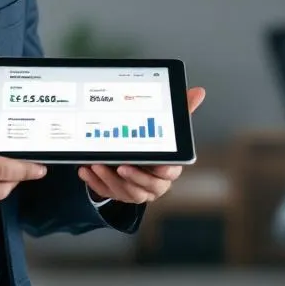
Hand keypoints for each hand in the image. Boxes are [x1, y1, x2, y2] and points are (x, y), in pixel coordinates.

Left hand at [78, 87, 205, 203]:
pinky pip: (106, 191)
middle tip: (120, 165)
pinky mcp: (118, 193)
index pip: (169, 172)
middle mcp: (154, 183)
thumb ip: (182, 111)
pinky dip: (95, 182)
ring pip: (125, 191)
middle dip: (133, 177)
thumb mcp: (168, 129)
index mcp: (168, 169)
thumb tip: (199, 92)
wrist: (137, 163)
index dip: (163, 170)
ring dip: (110, 179)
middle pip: (147, 186)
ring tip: (97, 164)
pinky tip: (86, 170)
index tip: (156, 165)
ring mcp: (135, 190)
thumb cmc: (156, 145)